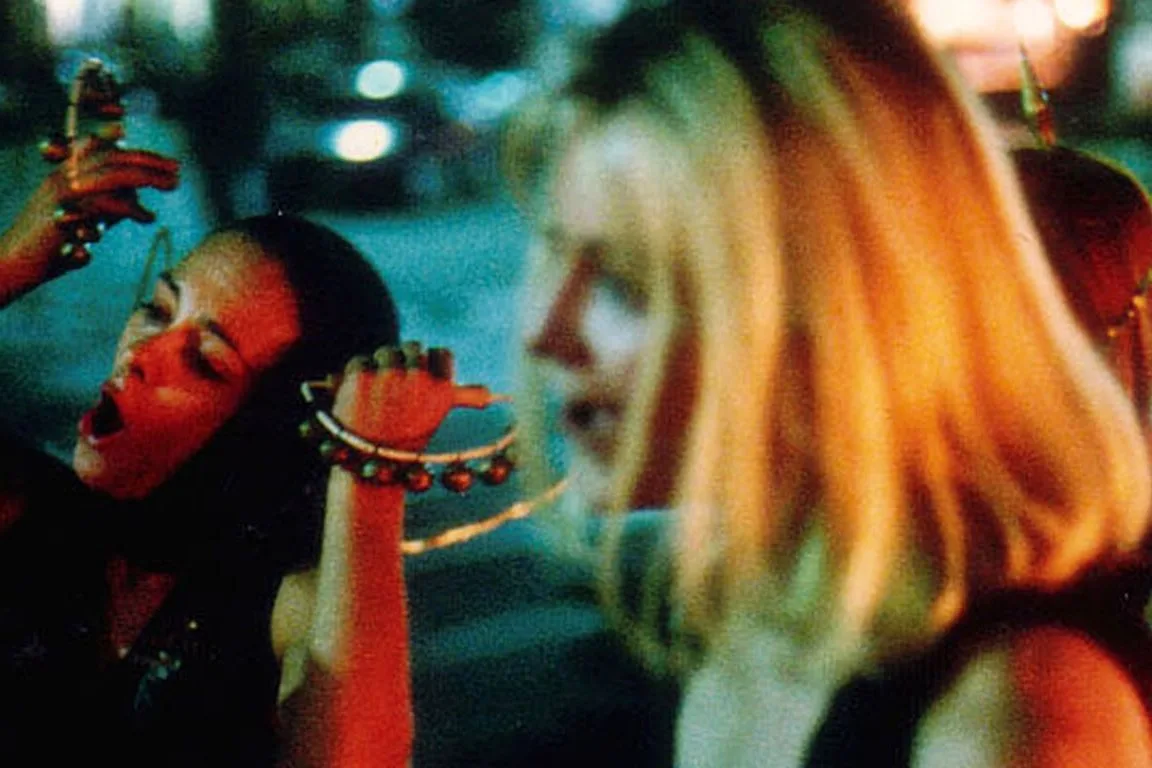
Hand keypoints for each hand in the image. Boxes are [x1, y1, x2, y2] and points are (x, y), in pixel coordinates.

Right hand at [0, 141, 178, 304]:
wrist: (11, 266)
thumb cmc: (46, 250)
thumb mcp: (80, 222)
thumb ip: (107, 209)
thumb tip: (137, 202)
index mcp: (62, 175)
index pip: (98, 149)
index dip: (130, 149)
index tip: (162, 158)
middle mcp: (61, 178)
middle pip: (112, 157)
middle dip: (148, 160)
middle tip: (176, 168)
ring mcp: (62, 193)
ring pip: (112, 173)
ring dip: (147, 176)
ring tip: (172, 184)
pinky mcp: (66, 214)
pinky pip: (106, 203)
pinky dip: (132, 209)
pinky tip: (148, 218)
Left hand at [332, 342, 499, 452]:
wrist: (369, 461)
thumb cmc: (407, 438)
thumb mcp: (437, 415)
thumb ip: (464, 398)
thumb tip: (490, 393)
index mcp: (442, 388)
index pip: (440, 354)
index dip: (429, 366)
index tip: (421, 382)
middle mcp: (419, 378)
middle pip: (413, 347)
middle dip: (403, 363)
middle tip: (395, 390)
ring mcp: (389, 375)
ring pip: (387, 352)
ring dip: (379, 368)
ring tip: (377, 396)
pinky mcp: (361, 376)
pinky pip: (361, 361)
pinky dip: (355, 376)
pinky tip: (359, 397)